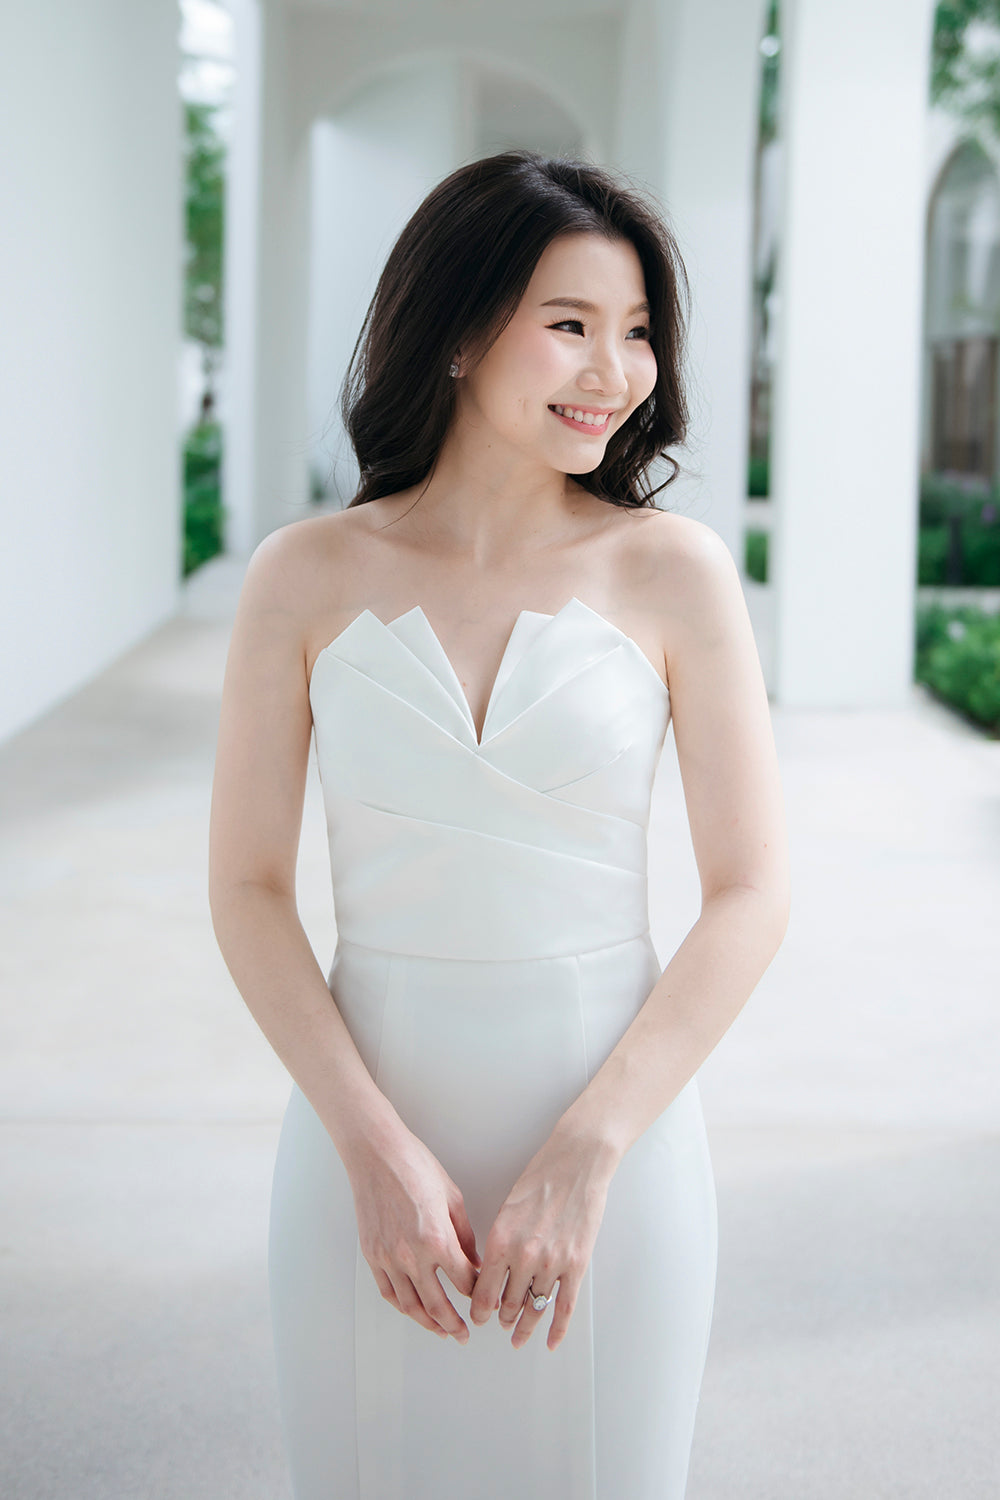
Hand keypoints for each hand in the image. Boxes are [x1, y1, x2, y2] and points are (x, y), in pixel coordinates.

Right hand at [347, 1125, 481, 1343]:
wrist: (377, 1155)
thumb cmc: (415, 1167)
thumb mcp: (453, 1198)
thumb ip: (466, 1236)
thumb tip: (475, 1262)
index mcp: (438, 1240)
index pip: (465, 1282)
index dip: (478, 1293)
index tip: (484, 1298)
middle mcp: (411, 1255)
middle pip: (438, 1304)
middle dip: (455, 1324)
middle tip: (464, 1335)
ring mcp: (389, 1258)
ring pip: (410, 1306)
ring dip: (428, 1323)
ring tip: (441, 1331)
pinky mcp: (372, 1255)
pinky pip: (388, 1292)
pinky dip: (402, 1307)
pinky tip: (412, 1310)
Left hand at [468, 1126, 615, 1351]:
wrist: (576, 1162)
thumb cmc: (541, 1178)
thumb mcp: (508, 1209)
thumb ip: (500, 1243)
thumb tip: (493, 1271)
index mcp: (501, 1240)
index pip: (483, 1290)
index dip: (479, 1310)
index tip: (478, 1317)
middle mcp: (524, 1256)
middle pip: (508, 1303)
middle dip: (501, 1318)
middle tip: (499, 1324)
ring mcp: (552, 1262)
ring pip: (534, 1308)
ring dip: (525, 1326)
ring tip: (519, 1336)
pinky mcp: (576, 1264)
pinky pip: (564, 1306)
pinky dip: (557, 1329)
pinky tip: (550, 1342)